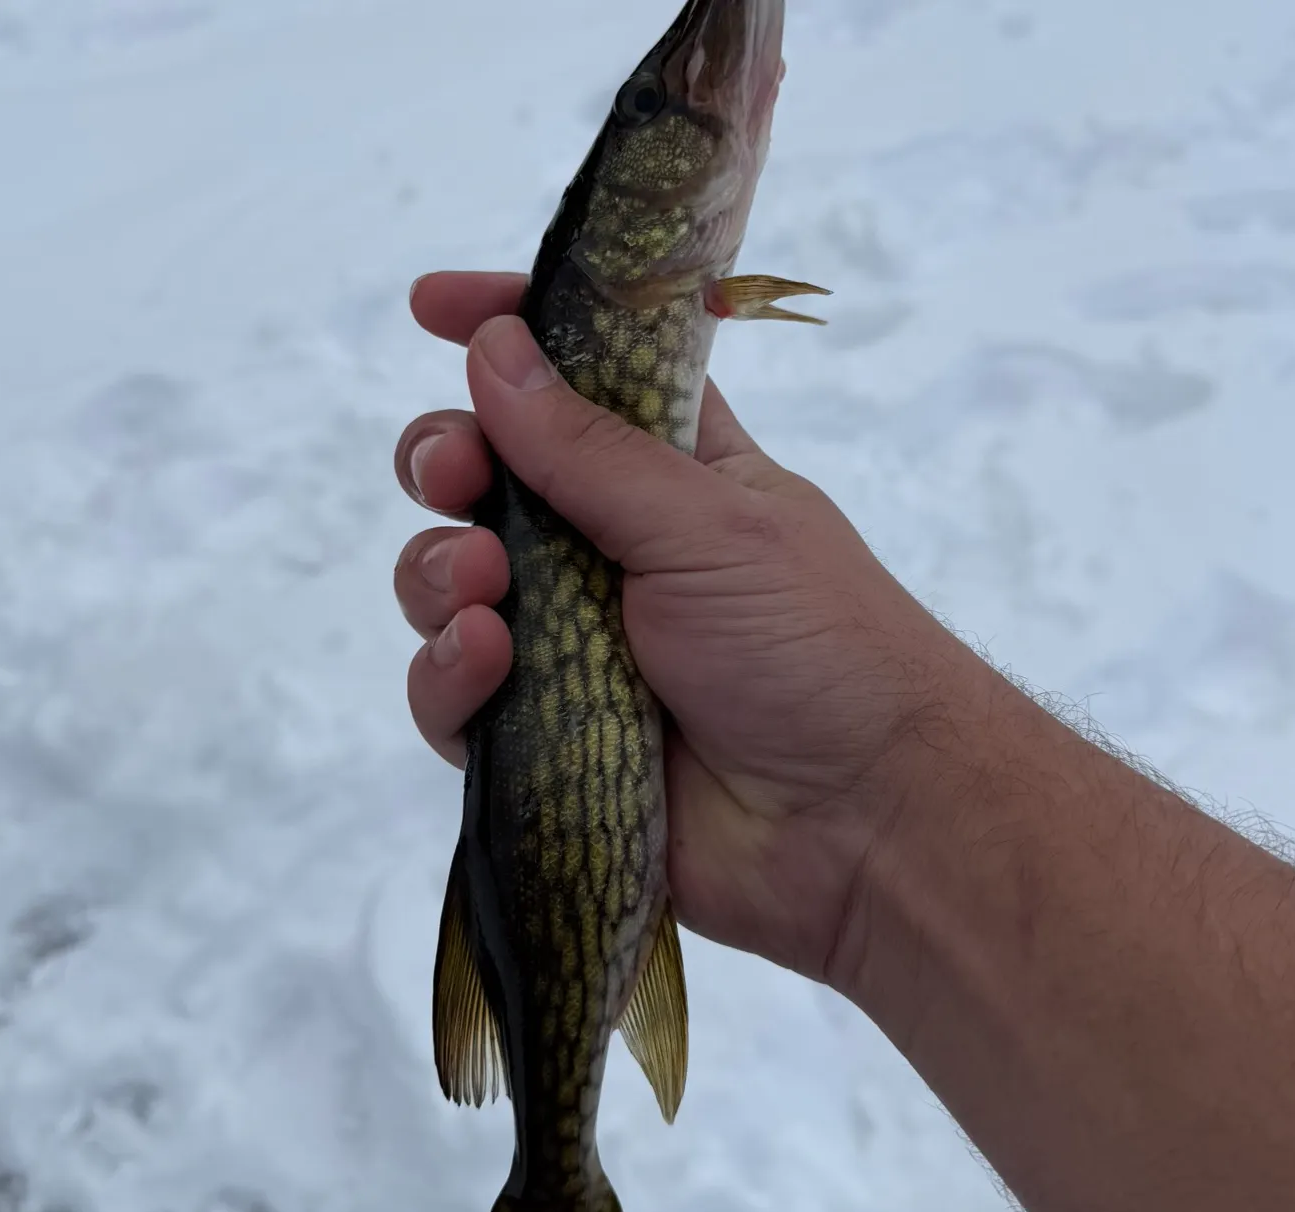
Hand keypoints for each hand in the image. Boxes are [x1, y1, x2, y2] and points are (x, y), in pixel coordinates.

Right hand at [394, 272, 957, 989]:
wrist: (860, 822)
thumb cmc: (815, 646)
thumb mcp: (708, 522)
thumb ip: (589, 448)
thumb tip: (495, 346)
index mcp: (668, 476)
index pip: (575, 381)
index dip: (506, 338)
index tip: (434, 307)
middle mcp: (607, 555)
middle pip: (484, 484)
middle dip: (447, 464)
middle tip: (455, 475)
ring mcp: (570, 650)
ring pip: (451, 590)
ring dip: (441, 574)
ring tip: (486, 589)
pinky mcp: (544, 740)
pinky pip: (456, 698)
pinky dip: (451, 677)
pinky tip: (488, 660)